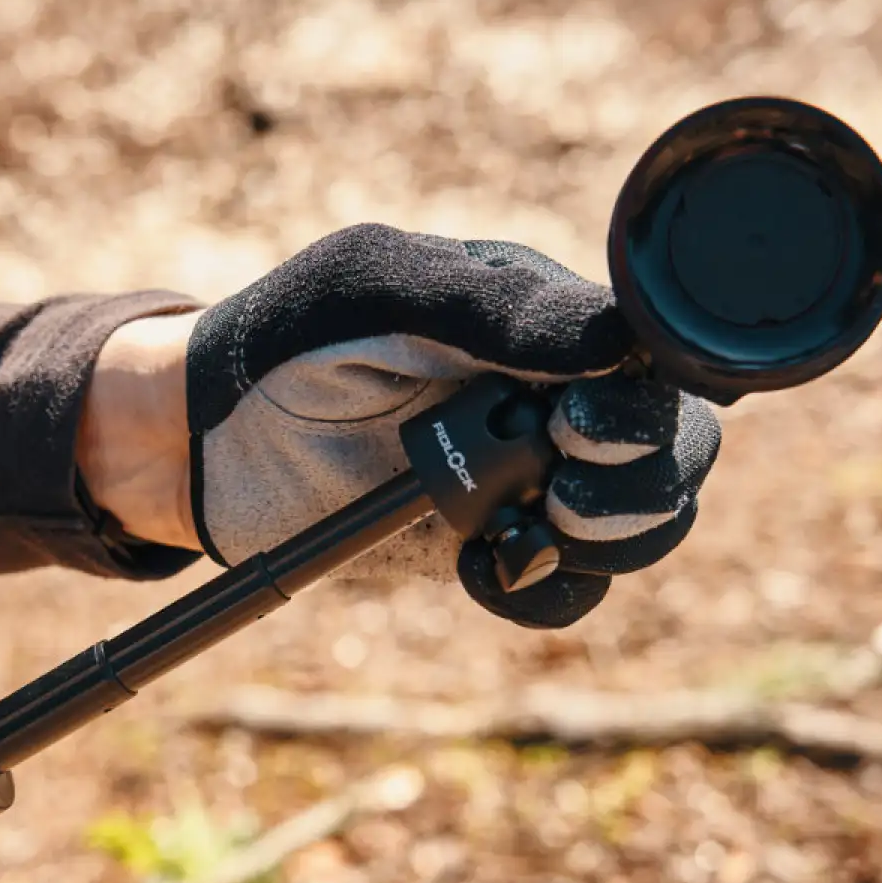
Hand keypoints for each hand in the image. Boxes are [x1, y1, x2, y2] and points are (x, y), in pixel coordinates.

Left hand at [79, 224, 720, 628]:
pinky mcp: (489, 548)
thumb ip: (493, 309)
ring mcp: (529, 481)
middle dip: (640, 481)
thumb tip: (621, 339)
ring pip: (636, 530)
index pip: (655, 365)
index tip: (576, 424)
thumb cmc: (292, 336)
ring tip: (527, 526)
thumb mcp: (378, 289)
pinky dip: (540, 591)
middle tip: (559, 486)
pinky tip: (480, 566)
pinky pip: (562, 593)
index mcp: (547, 325)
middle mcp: (557, 403)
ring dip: (609, 539)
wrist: (209, 437)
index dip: (646, 403)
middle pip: (672, 453)